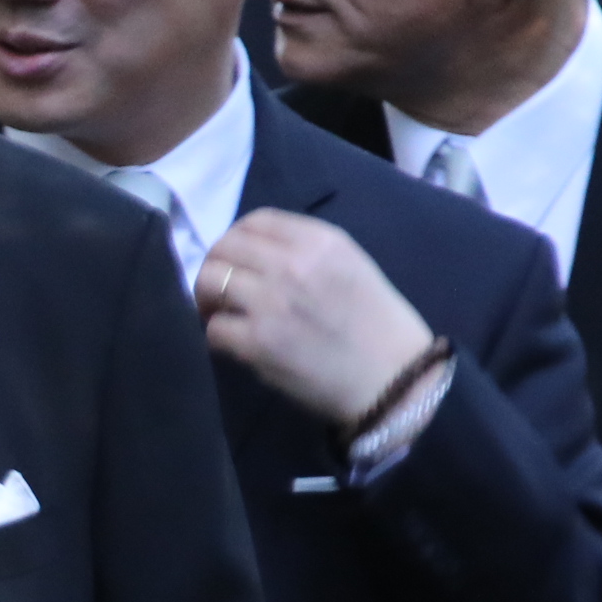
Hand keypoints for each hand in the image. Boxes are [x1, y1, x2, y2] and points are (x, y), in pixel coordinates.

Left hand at [195, 211, 438, 433]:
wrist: (395, 380)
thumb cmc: (378, 326)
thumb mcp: (352, 266)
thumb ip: (307, 252)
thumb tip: (259, 257)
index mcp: (319, 241)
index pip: (255, 221)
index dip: (235, 238)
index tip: (236, 259)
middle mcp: (291, 264)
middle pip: (224, 248)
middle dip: (214, 266)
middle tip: (217, 289)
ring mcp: (271, 303)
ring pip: (209, 282)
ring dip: (206, 299)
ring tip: (218, 314)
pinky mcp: (259, 342)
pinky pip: (214, 328)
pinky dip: (216, 335)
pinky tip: (231, 343)